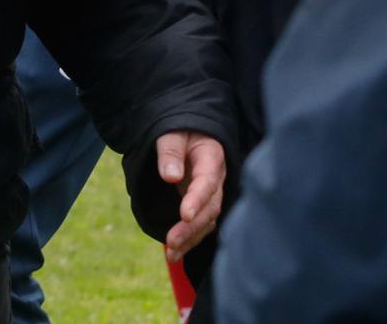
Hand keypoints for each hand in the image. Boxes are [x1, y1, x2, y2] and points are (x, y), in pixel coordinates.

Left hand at [156, 130, 225, 261]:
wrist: (189, 132)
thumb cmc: (180, 131)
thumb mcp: (172, 133)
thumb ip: (170, 152)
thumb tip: (171, 176)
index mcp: (212, 158)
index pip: (208, 181)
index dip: (197, 199)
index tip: (184, 215)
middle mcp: (216, 179)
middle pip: (210, 207)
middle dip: (192, 227)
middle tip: (172, 241)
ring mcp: (211, 194)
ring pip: (207, 221)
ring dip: (190, 239)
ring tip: (171, 254)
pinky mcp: (203, 205)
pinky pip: (201, 226)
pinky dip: (189, 241)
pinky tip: (174, 255)